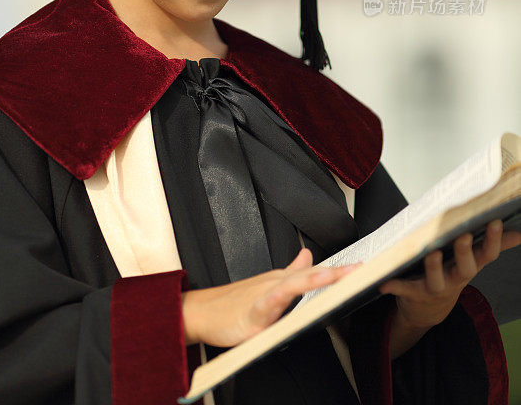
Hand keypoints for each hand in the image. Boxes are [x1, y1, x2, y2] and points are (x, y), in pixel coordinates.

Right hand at [181, 247, 360, 346]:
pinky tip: (298, 292)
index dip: (342, 271)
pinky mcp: (253, 310)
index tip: (367, 269)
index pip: (318, 274)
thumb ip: (292, 272)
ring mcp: (266, 295)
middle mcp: (278, 283)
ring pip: (297, 283)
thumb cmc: (233, 303)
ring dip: (319, 278)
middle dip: (340, 273)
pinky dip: (286, 294)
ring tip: (340, 276)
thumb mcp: (267, 286)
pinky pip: (273, 301)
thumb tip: (309, 256)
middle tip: (365, 269)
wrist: (201, 312)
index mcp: (283, 281)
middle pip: (314, 275)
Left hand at [379, 220, 520, 330]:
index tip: (494, 220)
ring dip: (434, 268)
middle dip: (465, 252)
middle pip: (466, 269)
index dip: (493, 240)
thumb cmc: (451, 274)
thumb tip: (519, 233)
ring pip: (436, 280)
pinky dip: (394, 286)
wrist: (428, 310)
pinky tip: (384, 283)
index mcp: (469, 267)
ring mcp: (435, 288)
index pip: (487, 255)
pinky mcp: (414, 294)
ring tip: (432, 252)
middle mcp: (455, 279)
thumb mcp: (472, 262)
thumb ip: (493, 246)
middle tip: (464, 235)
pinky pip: (404, 290)